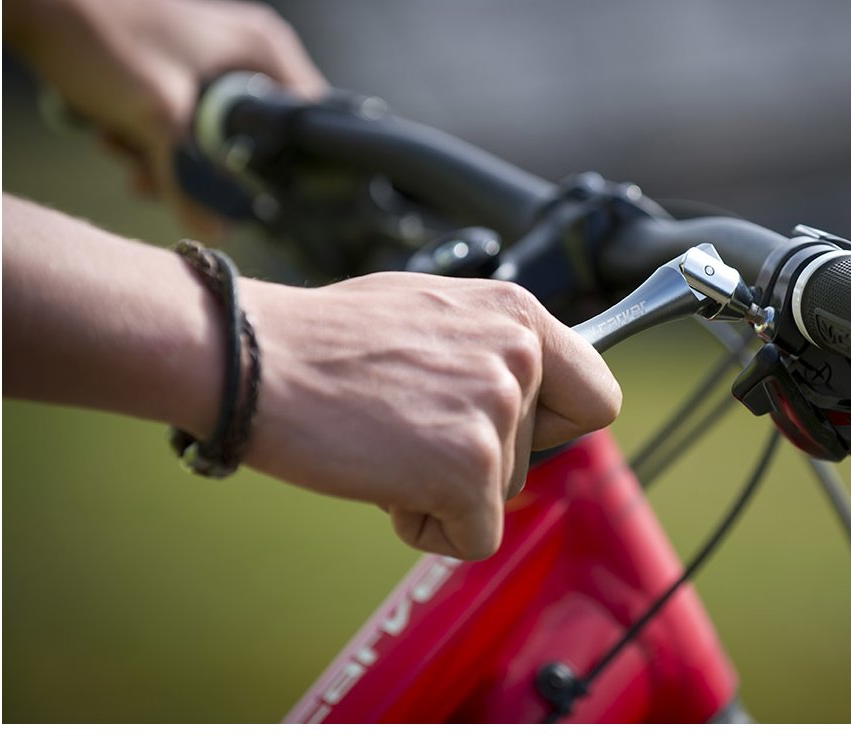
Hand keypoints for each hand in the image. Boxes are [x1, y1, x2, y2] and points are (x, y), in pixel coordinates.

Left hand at [3, 0, 327, 235]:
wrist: (34, 5)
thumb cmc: (104, 37)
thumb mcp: (156, 118)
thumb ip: (193, 179)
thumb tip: (220, 234)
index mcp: (264, 49)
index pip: (304, 121)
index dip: (282, 166)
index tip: (247, 195)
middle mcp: (248, 54)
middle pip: (254, 139)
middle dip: (203, 165)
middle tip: (161, 172)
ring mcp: (214, 64)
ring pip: (212, 140)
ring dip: (168, 158)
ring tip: (127, 151)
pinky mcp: (181, 76)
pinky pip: (184, 127)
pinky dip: (153, 141)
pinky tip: (119, 139)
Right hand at [239, 273, 622, 560]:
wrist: (252, 358)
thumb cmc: (324, 339)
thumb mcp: (431, 313)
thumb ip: (488, 348)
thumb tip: (523, 385)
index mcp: (517, 313)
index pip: (597, 394)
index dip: (559, 425)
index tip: (522, 432)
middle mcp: (519, 356)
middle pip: (538, 454)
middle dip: (479, 458)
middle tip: (408, 426)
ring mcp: (495, 411)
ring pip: (499, 495)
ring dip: (444, 487)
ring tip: (382, 438)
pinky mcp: (467, 468)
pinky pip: (474, 538)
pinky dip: (427, 528)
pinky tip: (380, 479)